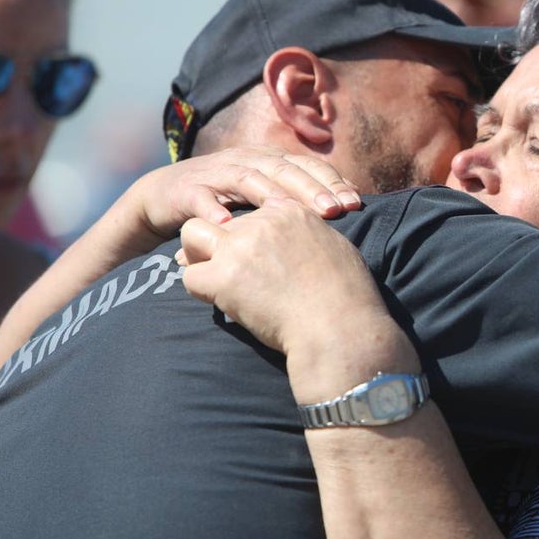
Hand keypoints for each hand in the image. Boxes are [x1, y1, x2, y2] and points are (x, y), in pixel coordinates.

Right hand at [131, 145, 361, 243]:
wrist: (166, 196)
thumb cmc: (228, 202)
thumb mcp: (266, 197)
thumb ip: (300, 199)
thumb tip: (347, 207)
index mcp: (270, 161)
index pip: (308, 166)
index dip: (332, 181)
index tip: (355, 203)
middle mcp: (247, 160)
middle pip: (284, 170)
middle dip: (312, 189)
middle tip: (336, 210)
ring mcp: (216, 172)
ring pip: (248, 178)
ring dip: (270, 195)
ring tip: (291, 215)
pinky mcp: (187, 189)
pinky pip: (201, 199)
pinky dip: (213, 211)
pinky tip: (227, 227)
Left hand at [179, 198, 418, 401]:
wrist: (341, 327)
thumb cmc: (347, 297)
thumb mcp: (336, 250)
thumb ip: (309, 238)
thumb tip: (296, 246)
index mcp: (292, 211)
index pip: (252, 211)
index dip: (248, 234)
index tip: (254, 257)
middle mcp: (263, 221)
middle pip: (221, 221)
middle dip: (220, 245)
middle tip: (230, 273)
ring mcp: (241, 246)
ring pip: (192, 234)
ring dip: (197, 256)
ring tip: (216, 281)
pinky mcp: (225, 276)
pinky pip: (191, 277)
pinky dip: (201, 291)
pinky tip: (224, 303)